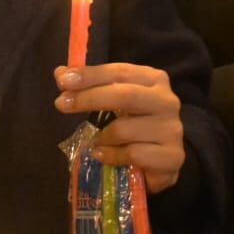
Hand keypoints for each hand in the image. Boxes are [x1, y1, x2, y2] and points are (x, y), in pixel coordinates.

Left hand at [55, 62, 185, 191]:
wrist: (161, 161)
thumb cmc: (135, 126)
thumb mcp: (114, 102)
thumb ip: (91, 86)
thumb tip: (61, 74)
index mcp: (155, 80)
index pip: (120, 72)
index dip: (91, 75)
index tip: (63, 80)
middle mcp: (168, 101)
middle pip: (125, 95)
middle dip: (89, 98)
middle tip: (61, 104)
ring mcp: (172, 129)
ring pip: (123, 129)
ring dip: (101, 137)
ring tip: (95, 142)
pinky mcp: (172, 157)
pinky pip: (131, 154)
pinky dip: (111, 156)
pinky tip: (104, 156)